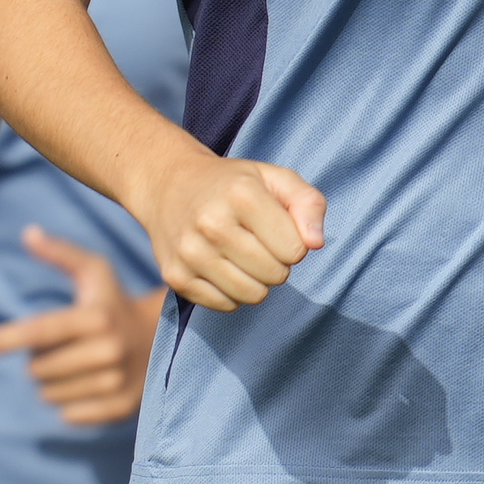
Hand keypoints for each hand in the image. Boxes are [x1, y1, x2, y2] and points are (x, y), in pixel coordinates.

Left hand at [0, 225, 155, 425]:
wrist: (165, 340)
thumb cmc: (114, 303)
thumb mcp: (95, 271)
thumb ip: (61, 253)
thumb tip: (28, 233)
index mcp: (96, 316)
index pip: (39, 331)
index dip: (3, 339)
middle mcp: (108, 350)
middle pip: (37, 368)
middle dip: (37, 359)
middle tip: (61, 347)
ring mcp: (116, 382)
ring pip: (49, 394)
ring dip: (50, 382)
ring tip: (75, 365)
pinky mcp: (121, 408)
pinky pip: (68, 415)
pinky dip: (68, 403)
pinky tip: (86, 386)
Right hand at [141, 145, 324, 309]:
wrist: (168, 184)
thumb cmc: (232, 184)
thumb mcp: (275, 178)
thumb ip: (308, 203)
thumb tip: (316, 244)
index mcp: (241, 194)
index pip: (295, 250)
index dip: (293, 242)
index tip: (275, 228)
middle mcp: (212, 223)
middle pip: (275, 275)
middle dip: (276, 263)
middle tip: (258, 243)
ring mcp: (190, 252)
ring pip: (253, 295)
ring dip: (257, 281)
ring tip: (242, 256)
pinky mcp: (176, 276)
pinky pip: (226, 305)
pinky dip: (232, 292)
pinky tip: (221, 266)